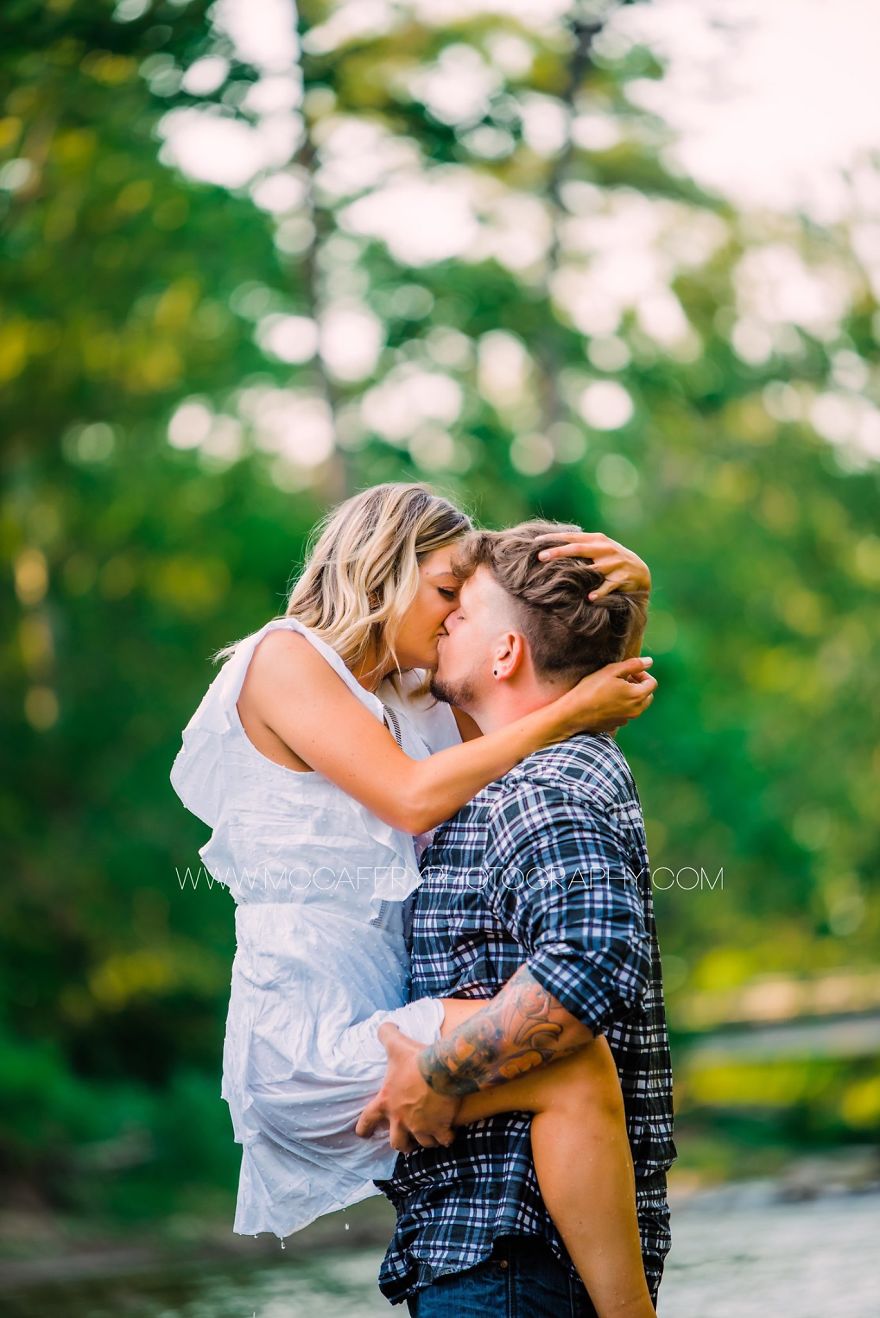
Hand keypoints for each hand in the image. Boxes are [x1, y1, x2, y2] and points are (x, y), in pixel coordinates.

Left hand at [354, 1023, 460, 1152]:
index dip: (363, 1129)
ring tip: (430, 1135)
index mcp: (386, 1102)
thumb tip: (383, 1025)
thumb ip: (386, 1034)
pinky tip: (449, 1132)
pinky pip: (444, 1140)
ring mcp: (421, 1126)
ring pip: (422, 1144)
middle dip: (402, 1144)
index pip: (366, 1121)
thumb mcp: (396, 1044)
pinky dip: (446, 1138)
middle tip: (406, 1141)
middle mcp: (401, 1119)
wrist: (441, 1069)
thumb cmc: (416, 1059)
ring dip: (425, 1140)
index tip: (363, 1134)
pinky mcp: (440, 1127)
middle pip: (397, 1143)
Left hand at [535, 531, 650, 599]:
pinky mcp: (622, 578)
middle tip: (541, 557)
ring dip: (578, 574)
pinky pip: (608, 586)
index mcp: (597, 540)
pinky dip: (599, 592)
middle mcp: (606, 549)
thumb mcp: (598, 549)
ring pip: (593, 568)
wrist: (640, 572)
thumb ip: (580, 546)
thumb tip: (552, 544)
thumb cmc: (612, 560)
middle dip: (559, 552)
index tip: (536, 541)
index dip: (554, 538)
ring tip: (560, 578)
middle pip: (579, 549)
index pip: (572, 537)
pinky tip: (589, 597)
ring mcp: (614, 564)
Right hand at [561, 657, 656, 734]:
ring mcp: (626, 719)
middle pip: (647, 696)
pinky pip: (625, 714)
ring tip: (613, 689)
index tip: (628, 672)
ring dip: (630, 696)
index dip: (642, 674)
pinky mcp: (616, 725)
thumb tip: (649, 661)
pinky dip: (622, 706)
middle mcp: (636, 710)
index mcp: (637, 695)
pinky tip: (606, 701)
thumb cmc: (591, 689)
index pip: (652, 683)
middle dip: (639, 686)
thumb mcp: (611, 671)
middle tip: (622, 679)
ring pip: (637, 706)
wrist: (574, 713)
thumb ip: (633, 664)